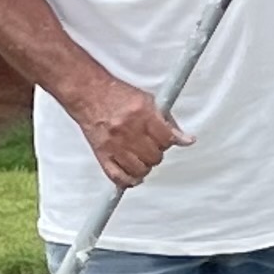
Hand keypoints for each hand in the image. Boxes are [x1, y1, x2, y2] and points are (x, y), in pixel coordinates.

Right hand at [67, 78, 191, 187]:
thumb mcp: (147, 101)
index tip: (166, 140)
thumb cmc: (115, 95)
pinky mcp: (102, 154)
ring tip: (142, 159)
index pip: (167, 140)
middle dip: (156, 154)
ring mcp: (114, 145)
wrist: (88, 93)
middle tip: (151, 147)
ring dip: (144, 167)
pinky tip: (133, 176)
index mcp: (142, 114)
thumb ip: (168, 121)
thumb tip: (186, 139)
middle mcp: (128, 131)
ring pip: (139, 170)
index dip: (169, 142)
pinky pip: (118, 177)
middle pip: (154, 157)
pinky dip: (128, 180)